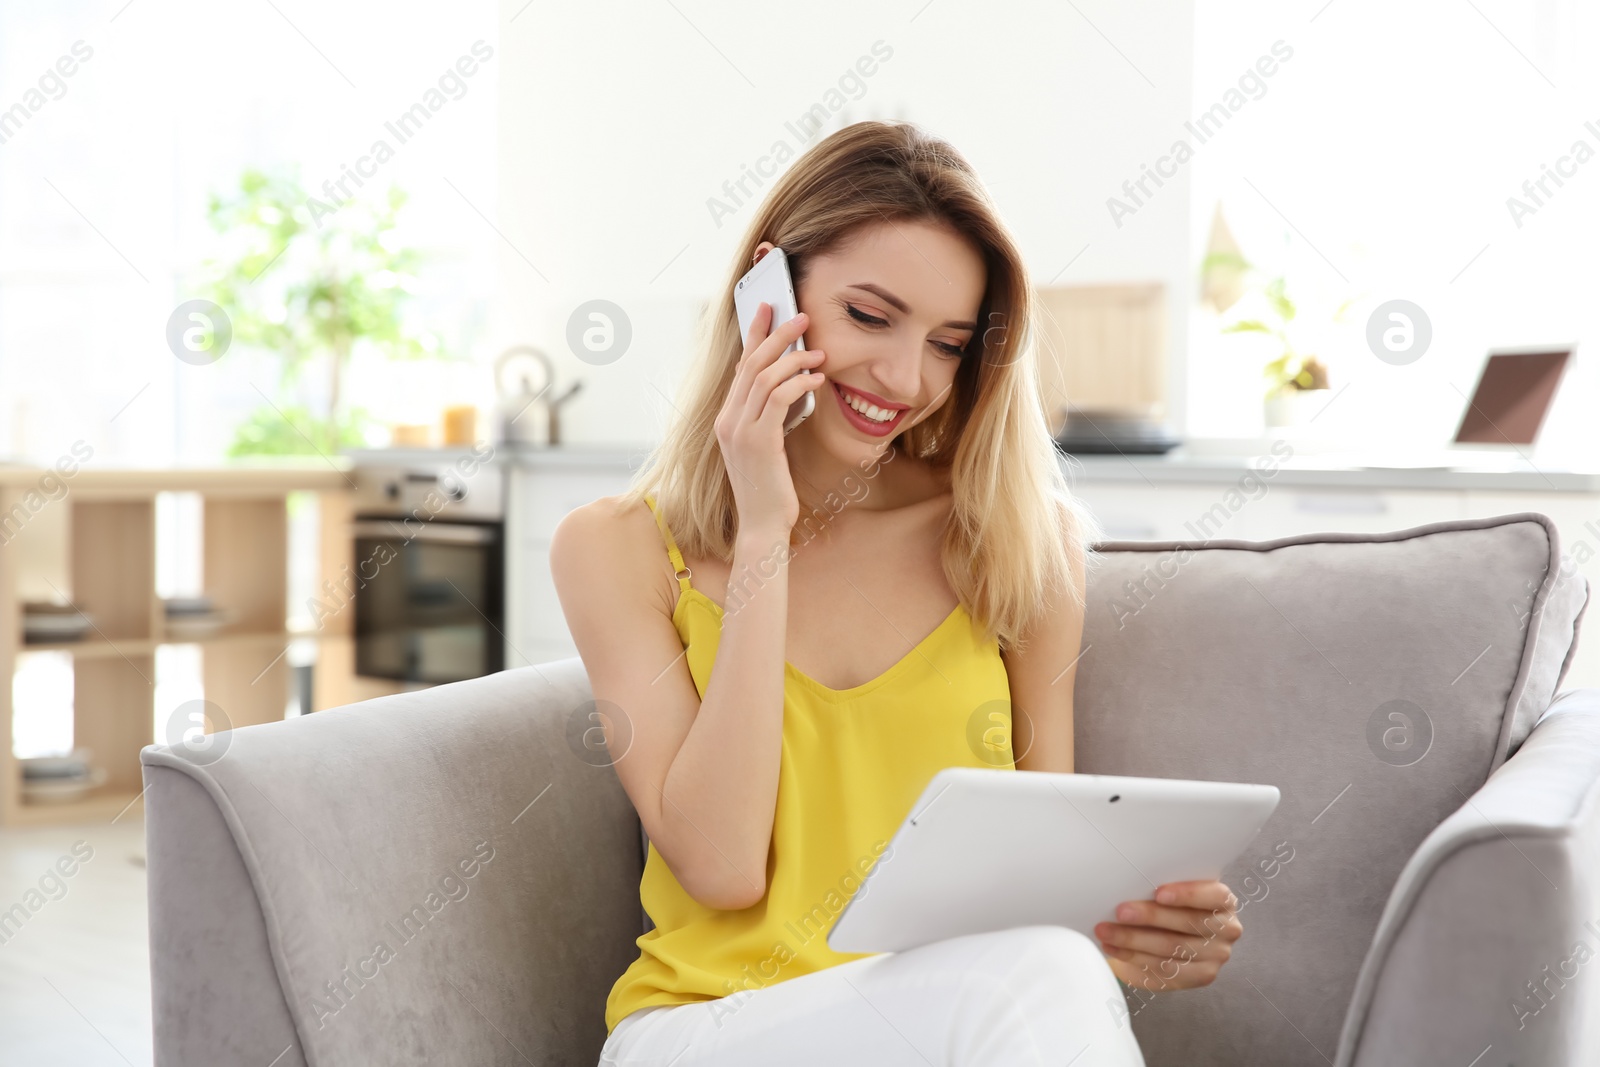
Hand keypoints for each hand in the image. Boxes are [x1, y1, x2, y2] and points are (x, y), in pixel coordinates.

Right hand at [714, 301, 827, 537]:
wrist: (762, 525)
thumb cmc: (769, 489)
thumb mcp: (766, 447)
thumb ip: (770, 418)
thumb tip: (792, 386)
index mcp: (726, 419)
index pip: (740, 367)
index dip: (754, 335)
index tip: (768, 309)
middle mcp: (727, 421)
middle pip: (750, 364)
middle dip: (776, 335)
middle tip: (801, 317)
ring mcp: (739, 431)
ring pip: (763, 377)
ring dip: (793, 358)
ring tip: (818, 352)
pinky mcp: (759, 441)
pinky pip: (778, 399)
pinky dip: (799, 383)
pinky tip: (817, 380)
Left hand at [1093, 880, 1241, 991]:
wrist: (1163, 936)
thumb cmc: (1167, 905)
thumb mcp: (1170, 890)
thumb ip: (1160, 887)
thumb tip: (1127, 881)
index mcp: (1223, 901)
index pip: (1214, 896)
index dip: (1187, 894)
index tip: (1158, 893)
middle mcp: (1227, 929)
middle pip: (1188, 923)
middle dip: (1150, 917)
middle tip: (1120, 912)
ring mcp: (1215, 955)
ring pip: (1173, 948)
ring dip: (1134, 940)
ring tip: (1107, 932)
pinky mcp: (1200, 976)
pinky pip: (1165, 970)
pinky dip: (1134, 958)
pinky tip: (1114, 949)